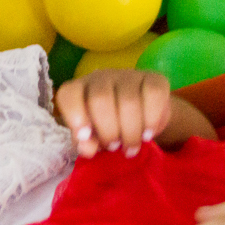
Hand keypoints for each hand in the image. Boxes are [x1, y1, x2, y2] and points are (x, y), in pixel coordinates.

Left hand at [55, 69, 171, 157]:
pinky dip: (152, 119)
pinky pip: (154, 95)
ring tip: (130, 148)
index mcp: (79, 90)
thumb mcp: (93, 139)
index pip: (69, 94)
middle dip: (108, 129)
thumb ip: (85, 143)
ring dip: (130, 131)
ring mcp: (128, 75)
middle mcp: (101, 78)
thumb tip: (87, 148)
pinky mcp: (154, 79)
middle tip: (114, 147)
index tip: (84, 137)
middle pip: (101, 98)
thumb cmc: (107, 128)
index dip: (75, 115)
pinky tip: (148, 133)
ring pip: (128, 100)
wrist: (141, 118)